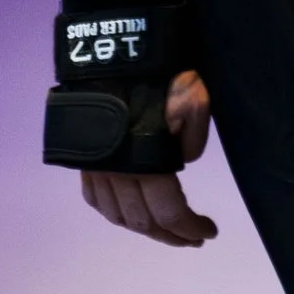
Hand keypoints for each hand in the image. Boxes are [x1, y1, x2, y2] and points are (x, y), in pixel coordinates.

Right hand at [77, 72, 218, 246]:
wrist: (109, 56)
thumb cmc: (157, 77)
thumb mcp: (193, 104)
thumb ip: (194, 141)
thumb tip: (182, 163)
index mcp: (147, 165)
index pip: (170, 214)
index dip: (191, 229)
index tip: (209, 232)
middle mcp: (118, 174)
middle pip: (143, 222)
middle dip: (170, 235)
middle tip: (191, 238)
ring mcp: (96, 168)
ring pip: (117, 216)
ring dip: (143, 228)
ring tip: (164, 228)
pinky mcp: (83, 159)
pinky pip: (95, 199)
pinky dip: (113, 213)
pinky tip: (128, 212)